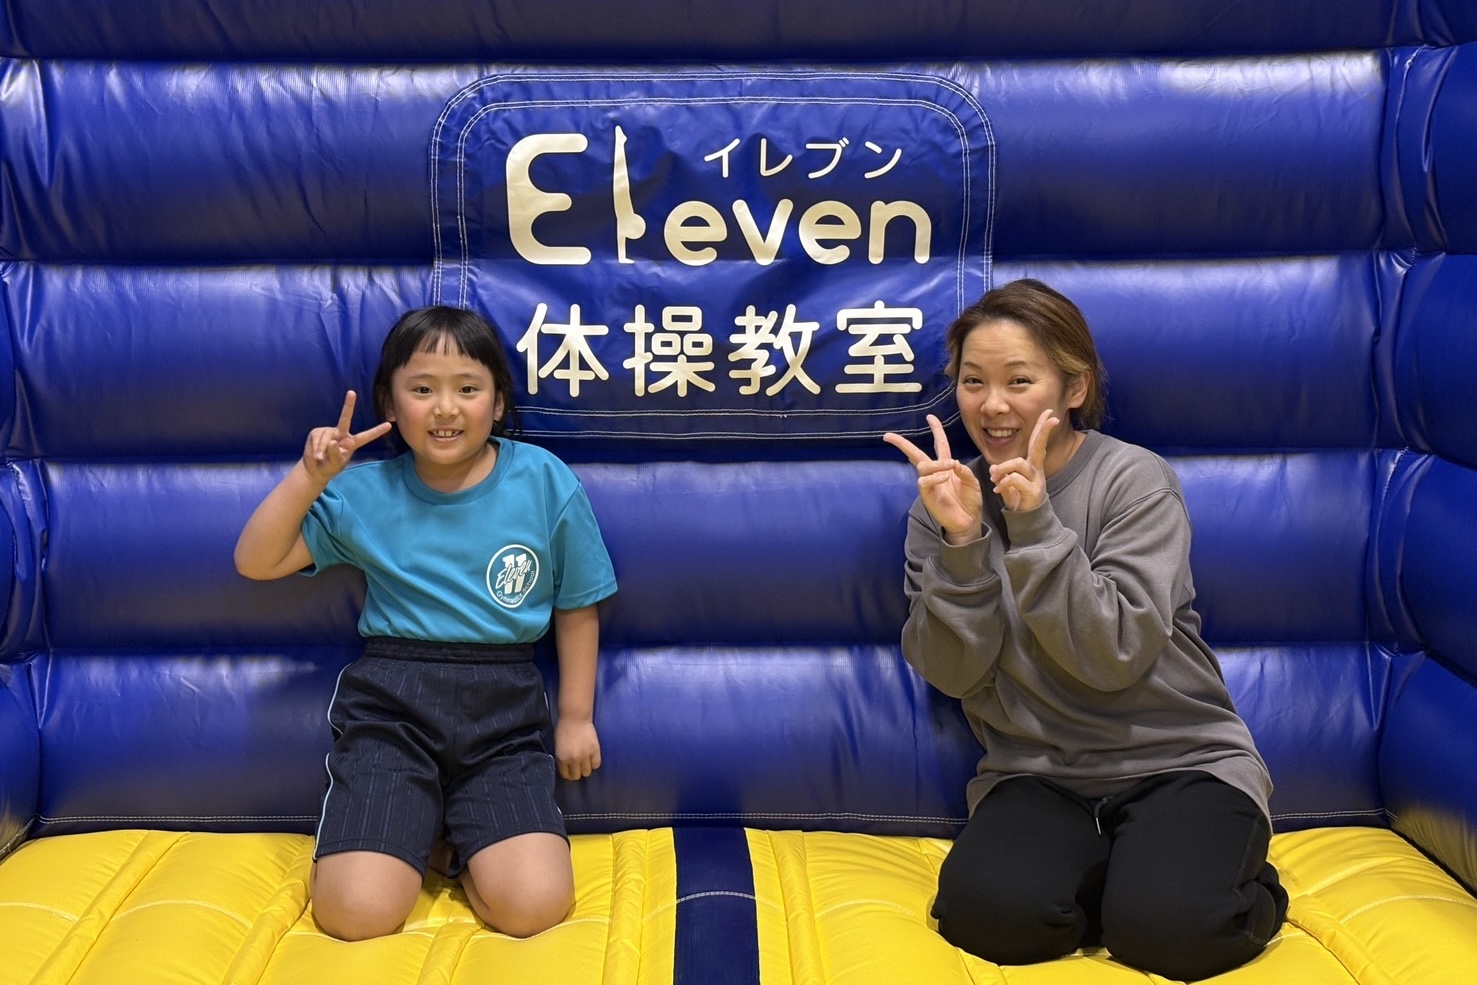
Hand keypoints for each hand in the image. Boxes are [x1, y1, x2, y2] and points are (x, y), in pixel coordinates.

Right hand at [301, 390, 391, 484]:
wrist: (315, 468)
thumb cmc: (330, 467)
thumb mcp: (335, 464)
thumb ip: (334, 454)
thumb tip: (332, 442)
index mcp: (352, 443)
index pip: (366, 437)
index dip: (377, 431)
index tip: (389, 425)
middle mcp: (342, 434)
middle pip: (345, 418)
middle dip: (348, 405)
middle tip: (352, 392)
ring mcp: (329, 432)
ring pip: (325, 436)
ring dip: (320, 449)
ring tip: (320, 457)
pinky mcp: (318, 432)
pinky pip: (316, 438)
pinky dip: (314, 447)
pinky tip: (315, 453)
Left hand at [554, 717, 600, 780]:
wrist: (575, 717)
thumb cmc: (563, 729)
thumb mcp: (558, 746)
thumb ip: (562, 758)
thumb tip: (566, 767)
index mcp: (562, 758)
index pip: (566, 775)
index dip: (568, 773)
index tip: (570, 770)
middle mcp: (573, 760)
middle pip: (576, 776)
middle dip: (577, 772)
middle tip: (578, 767)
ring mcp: (585, 756)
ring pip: (587, 772)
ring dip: (586, 768)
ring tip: (585, 762)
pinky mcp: (595, 751)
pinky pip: (596, 764)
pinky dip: (594, 763)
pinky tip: (592, 758)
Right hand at [883, 414, 983, 543]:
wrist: (968, 521)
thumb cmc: (970, 501)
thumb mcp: (973, 482)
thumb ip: (964, 470)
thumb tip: (952, 461)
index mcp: (947, 467)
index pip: (940, 444)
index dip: (936, 430)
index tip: (930, 417)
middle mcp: (935, 473)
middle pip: (915, 454)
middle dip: (902, 444)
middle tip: (888, 436)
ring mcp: (929, 484)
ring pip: (922, 466)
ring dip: (936, 463)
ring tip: (949, 467)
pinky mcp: (927, 495)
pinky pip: (923, 481)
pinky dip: (934, 477)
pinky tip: (944, 478)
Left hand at [987, 408, 1057, 511]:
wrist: (1026, 520)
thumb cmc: (1018, 498)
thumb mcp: (1008, 482)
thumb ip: (1002, 473)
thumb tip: (993, 468)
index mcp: (1032, 465)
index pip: (1036, 442)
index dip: (1042, 427)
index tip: (1050, 413)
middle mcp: (1037, 470)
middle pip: (1040, 446)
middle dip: (1045, 430)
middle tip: (1052, 418)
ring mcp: (1036, 480)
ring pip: (1018, 463)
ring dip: (1003, 469)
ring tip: (994, 479)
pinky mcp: (1033, 491)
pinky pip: (1015, 479)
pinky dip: (1004, 482)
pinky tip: (998, 490)